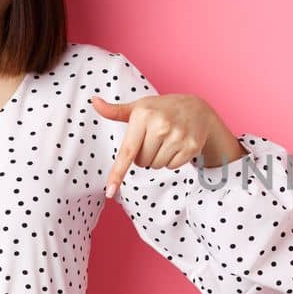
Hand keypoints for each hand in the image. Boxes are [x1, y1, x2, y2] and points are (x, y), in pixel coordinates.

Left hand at [91, 91, 238, 197]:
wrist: (198, 109)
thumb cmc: (162, 109)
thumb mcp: (140, 107)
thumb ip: (115, 110)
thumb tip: (94, 101)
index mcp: (143, 114)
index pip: (127, 151)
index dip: (117, 173)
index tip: (110, 191)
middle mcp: (161, 124)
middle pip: (142, 162)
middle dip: (145, 155)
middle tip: (155, 139)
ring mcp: (178, 136)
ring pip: (157, 166)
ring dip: (159, 158)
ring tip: (167, 140)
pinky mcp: (191, 146)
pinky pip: (172, 166)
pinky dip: (172, 160)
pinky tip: (178, 145)